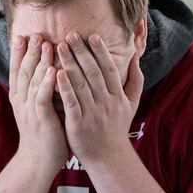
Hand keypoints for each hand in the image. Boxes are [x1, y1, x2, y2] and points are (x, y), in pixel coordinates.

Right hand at [8, 34, 68, 168]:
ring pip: (32, 81)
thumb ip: (38, 89)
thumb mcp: (36, 108)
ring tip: (46, 44)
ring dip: (39, 61)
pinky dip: (47, 83)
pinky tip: (55, 70)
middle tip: (36, 33)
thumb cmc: (42, 133)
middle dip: (29, 51)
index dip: (19, 52)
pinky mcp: (40, 119)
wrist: (38, 161)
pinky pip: (42, 97)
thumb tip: (46, 70)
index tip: (23, 35)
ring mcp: (29, 109)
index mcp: (19, 97)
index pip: (17, 70)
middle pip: (24, 70)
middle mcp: (21, 100)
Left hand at [56, 33, 142, 165]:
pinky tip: (56, 73)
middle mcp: (106, 102)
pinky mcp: (78, 123)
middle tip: (70, 35)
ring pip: (81, 84)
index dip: (101, 52)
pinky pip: (71, 102)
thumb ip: (135, 80)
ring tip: (60, 47)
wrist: (108, 158)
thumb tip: (136, 57)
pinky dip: (64, 87)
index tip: (92, 36)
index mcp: (118, 96)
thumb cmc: (117, 128)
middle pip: (93, 72)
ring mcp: (92, 113)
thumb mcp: (131, 104)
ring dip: (70, 64)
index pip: (109, 69)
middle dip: (81, 52)